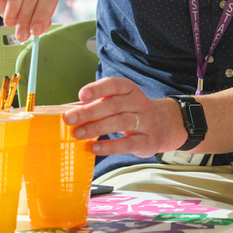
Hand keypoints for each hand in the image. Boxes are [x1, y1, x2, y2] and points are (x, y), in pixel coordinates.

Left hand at [65, 78, 185, 157]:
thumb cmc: (132, 111)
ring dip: (96, 128)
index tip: (81, 95)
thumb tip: (68, 110)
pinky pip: (128, 143)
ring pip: (120, 122)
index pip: (115, 85)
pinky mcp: (146, 141)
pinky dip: (110, 146)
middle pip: (114, 105)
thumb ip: (96, 104)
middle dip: (89, 112)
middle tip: (69, 119)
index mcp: (130, 90)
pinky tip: (94, 148)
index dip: (98, 89)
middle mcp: (139, 103)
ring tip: (77, 134)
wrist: (165, 125)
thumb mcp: (119, 101)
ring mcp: (145, 122)